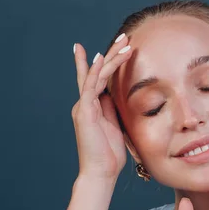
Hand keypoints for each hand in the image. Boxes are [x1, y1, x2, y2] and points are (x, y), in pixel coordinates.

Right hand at [71, 35, 132, 178]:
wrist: (100, 173)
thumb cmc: (109, 155)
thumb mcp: (115, 127)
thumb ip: (114, 110)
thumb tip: (118, 95)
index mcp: (92, 108)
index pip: (96, 79)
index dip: (99, 62)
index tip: (104, 46)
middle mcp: (85, 104)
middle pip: (97, 72)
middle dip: (111, 53)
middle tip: (125, 36)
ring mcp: (83, 107)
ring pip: (96, 75)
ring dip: (111, 57)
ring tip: (125, 42)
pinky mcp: (84, 112)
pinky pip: (90, 87)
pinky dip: (96, 71)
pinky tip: (102, 58)